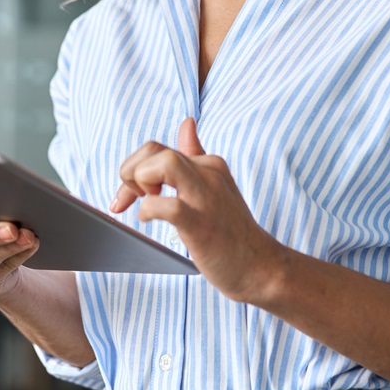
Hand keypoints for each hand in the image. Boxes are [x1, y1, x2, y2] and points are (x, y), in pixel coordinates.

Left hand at [110, 118, 285, 303]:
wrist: (260, 266)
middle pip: (155, 150)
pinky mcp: (201, 225)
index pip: (158, 149)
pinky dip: (150, 210)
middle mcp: (208, 174)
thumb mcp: (215, 185)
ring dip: (140, 182)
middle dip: (130, 171)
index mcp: (208, 164)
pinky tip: (149, 220)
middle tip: (133, 197)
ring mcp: (206, 198)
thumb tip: (187, 123)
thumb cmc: (231, 230)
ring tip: (143, 202)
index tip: (129, 194)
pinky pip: (169, 206)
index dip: (134, 167)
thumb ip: (197, 155)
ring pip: (164, 164)